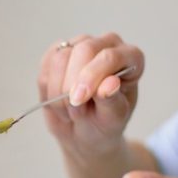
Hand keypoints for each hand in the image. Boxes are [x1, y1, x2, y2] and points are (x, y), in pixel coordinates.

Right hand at [37, 33, 144, 155]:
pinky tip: (59, 103)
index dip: (92, 76)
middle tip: (76, 112)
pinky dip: (48, 90)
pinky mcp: (57, 52)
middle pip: (84, 49)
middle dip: (72, 84)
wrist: (83, 132)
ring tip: (71, 111)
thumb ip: (113, 102)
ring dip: (59, 92)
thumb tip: (109, 84)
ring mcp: (80, 45)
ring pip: (60, 58)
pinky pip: (46, 67)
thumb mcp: (113, 119)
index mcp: (131, 58)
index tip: (79, 100)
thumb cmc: (104, 123)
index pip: (110, 56)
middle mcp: (107, 45)